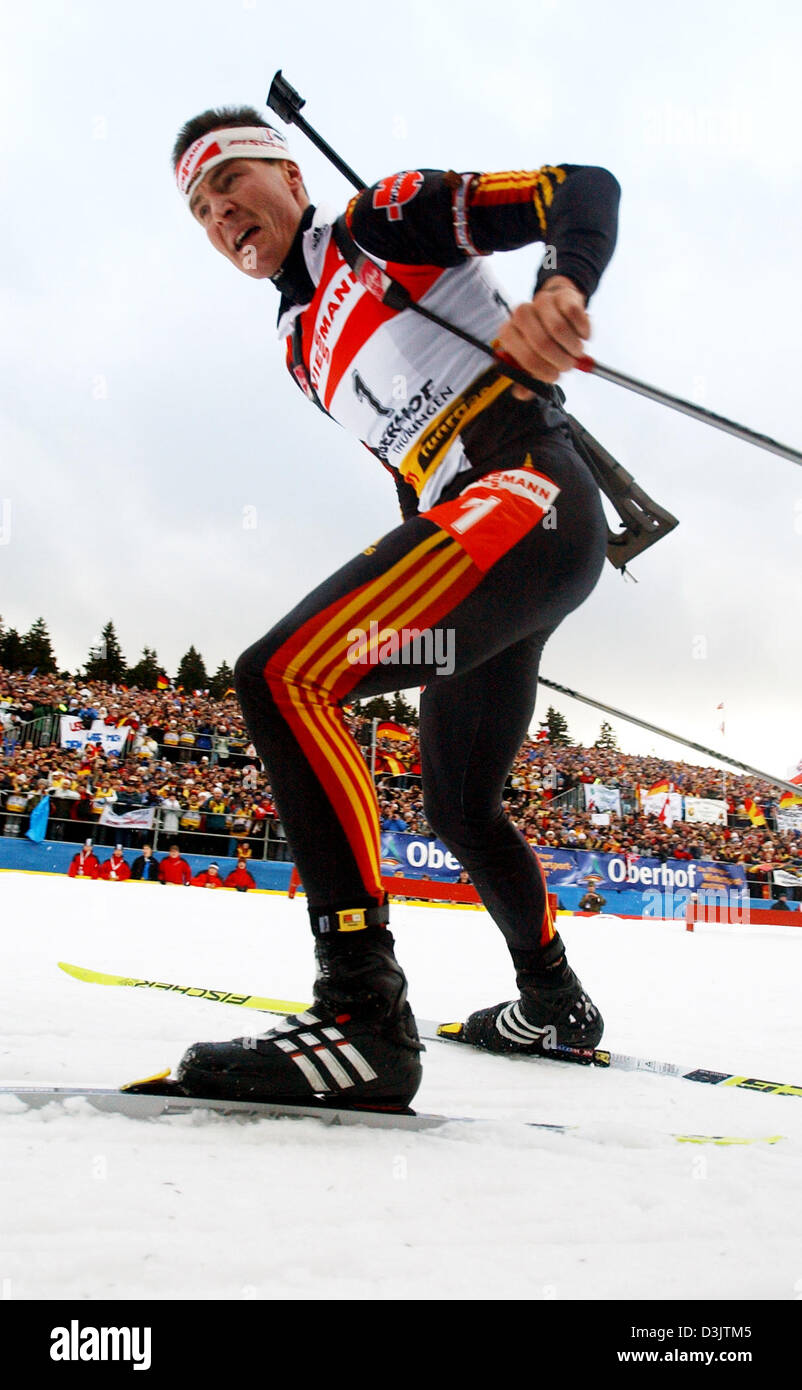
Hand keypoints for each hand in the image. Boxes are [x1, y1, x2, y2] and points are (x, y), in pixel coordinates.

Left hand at [493, 276, 590, 398]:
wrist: (557, 310)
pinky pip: (575, 315)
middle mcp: (521, 314)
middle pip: (542, 343)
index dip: (543, 371)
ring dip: (573, 348)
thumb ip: (525, 380)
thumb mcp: (531, 361)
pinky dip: (582, 331)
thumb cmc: (542, 341)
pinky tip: (582, 336)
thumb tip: (522, 393)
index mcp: (508, 333)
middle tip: (568, 366)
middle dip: (560, 361)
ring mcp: (541, 302)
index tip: (554, 377)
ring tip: (575, 352)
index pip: (525, 356)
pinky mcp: (562, 296)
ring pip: (560, 330)